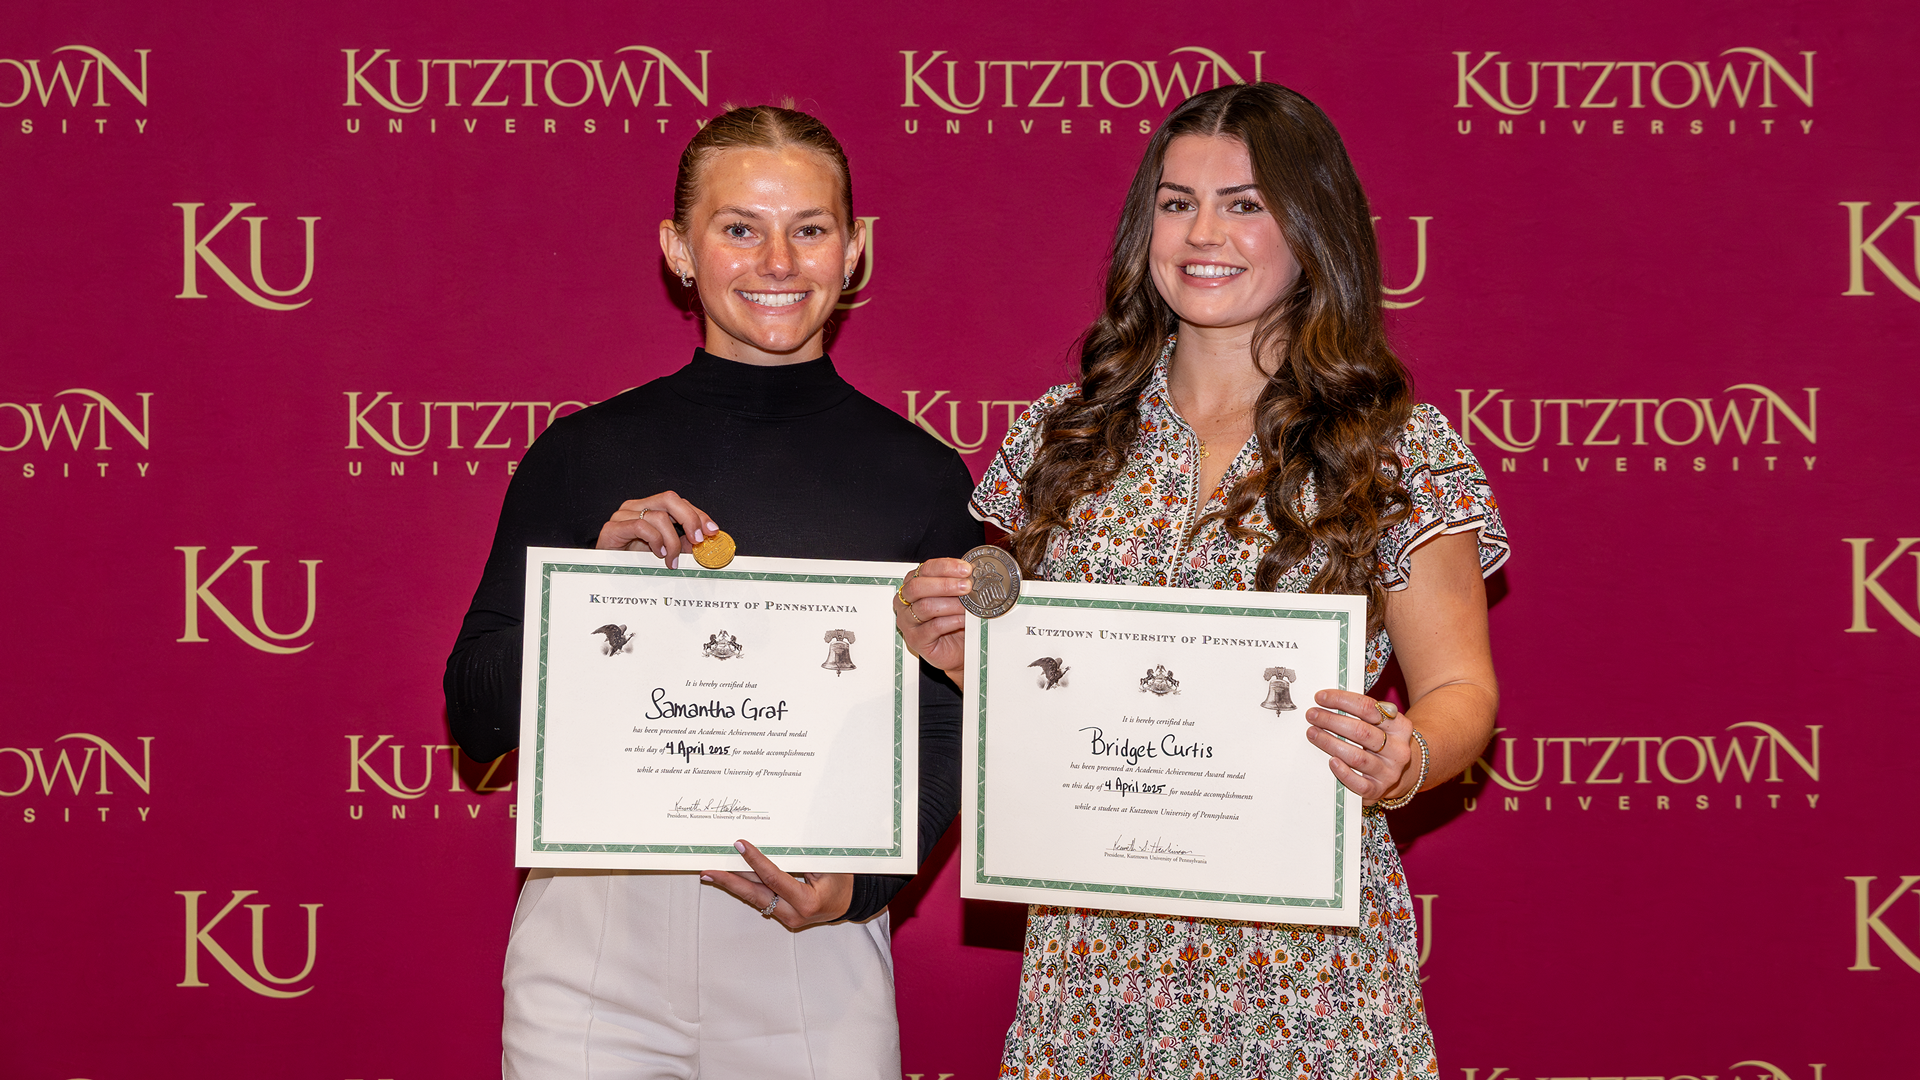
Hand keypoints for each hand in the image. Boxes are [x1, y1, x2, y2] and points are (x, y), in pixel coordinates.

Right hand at [595, 490, 717, 567]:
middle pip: (670, 499)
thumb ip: (683, 545)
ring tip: (672, 559)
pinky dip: (654, 539)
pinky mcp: (612, 528)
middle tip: (698, 539)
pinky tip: (658, 553)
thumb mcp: (665, 552)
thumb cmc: (633, 560)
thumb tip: (704, 544)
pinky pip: (639, 526)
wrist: (604, 572)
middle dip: (690, 519)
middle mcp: (637, 507)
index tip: (712, 530)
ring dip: (672, 541)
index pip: (679, 502)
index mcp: (650, 508)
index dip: (698, 515)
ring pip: (658, 516)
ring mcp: (623, 515)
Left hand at [702, 840, 852, 928]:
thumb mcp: (827, 865)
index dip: (756, 860)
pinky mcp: (784, 916)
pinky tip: (731, 880)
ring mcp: (787, 918)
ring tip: (711, 874)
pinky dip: (745, 888)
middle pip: (755, 894)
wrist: (851, 902)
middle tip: (709, 869)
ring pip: (754, 898)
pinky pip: (761, 900)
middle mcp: (794, 914)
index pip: (774, 878)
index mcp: (807, 902)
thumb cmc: (843, 881)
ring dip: (732, 885)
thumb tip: (772, 844)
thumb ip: (800, 858)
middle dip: (730, 880)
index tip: (740, 845)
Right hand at [894, 557, 972, 684]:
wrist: (957, 648)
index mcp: (913, 584)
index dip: (946, 567)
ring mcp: (907, 622)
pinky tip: (962, 619)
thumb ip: (958, 583)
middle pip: (918, 586)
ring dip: (951, 604)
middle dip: (945, 584)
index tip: (965, 569)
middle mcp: (905, 602)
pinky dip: (951, 621)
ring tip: (968, 606)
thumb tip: (971, 573)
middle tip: (967, 586)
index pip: (925, 569)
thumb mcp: (955, 597)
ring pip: (926, 606)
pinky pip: (933, 627)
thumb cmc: (954, 620)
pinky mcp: (915, 639)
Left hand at [1304, 689, 1415, 804]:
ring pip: (1357, 757)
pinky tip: (1331, 761)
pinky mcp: (1379, 789)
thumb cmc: (1384, 741)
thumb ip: (1362, 712)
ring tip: (1313, 733)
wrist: (1403, 772)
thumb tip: (1329, 700)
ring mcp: (1389, 771)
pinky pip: (1360, 784)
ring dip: (1330, 743)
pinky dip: (1343, 772)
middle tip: (1312, 715)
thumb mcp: (1382, 723)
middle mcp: (1398, 749)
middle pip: (1362, 732)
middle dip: (1332, 721)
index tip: (1321, 697)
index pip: (1369, 708)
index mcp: (1400, 726)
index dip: (1342, 700)